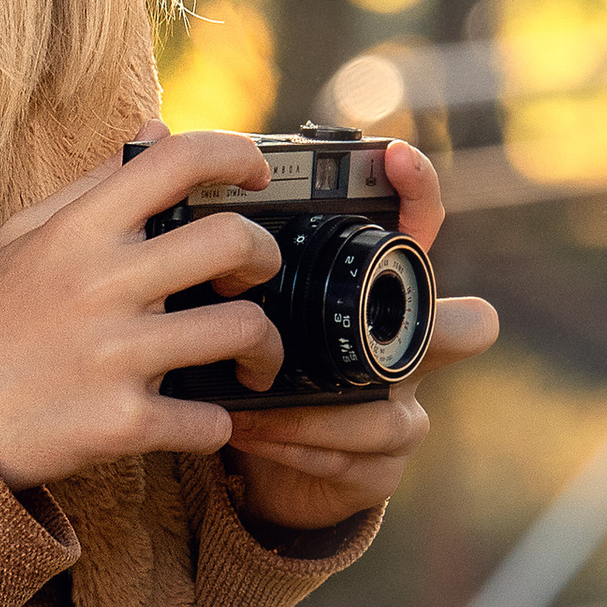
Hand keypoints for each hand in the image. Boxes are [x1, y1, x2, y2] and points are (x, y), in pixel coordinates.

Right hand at [0, 131, 289, 490]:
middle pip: (232, 242)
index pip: (175, 161)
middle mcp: (101, 285)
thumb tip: (154, 131)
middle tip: (258, 275)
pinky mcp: (124, 423)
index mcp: (79, 232)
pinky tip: (202, 415)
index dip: (235, 155)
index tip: (256, 173)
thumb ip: (92, 185)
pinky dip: (219, 422)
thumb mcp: (20, 237)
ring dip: (263, 347)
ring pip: (242, 330)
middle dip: (266, 256)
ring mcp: (116, 355)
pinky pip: (211, 419)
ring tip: (250, 358)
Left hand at [219, 140, 498, 535]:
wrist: (248, 466)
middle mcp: (395, 346)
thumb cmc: (234, 364)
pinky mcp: (378, 466)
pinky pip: (358, 456)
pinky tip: (251, 433)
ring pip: (390, 409)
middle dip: (435, 331)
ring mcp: (396, 408)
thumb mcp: (210, 299)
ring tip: (253, 403)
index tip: (395, 157)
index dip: (415, 192)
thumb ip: (186, 233)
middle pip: (452, 328)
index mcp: (364, 293)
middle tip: (380, 340)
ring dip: (316, 409)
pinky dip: (299, 444)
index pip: (411, 232)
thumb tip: (154, 139)